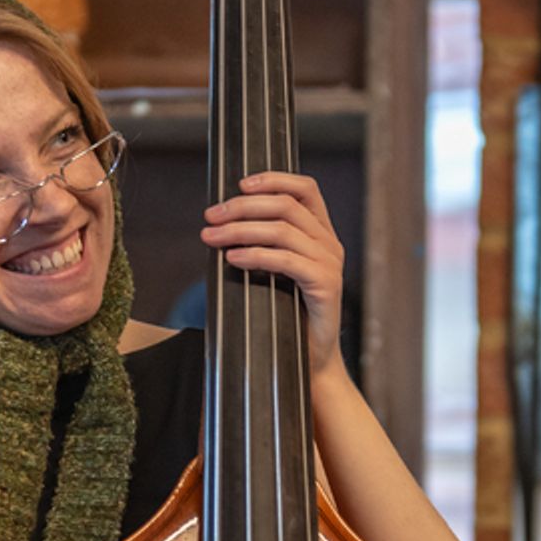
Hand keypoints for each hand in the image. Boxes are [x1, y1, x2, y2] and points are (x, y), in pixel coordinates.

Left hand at [200, 172, 345, 377]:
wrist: (311, 360)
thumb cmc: (287, 316)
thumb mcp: (275, 272)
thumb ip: (262, 245)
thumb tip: (221, 225)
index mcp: (320, 233)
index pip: (305, 189)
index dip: (273, 179)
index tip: (239, 185)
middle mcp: (329, 243)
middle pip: (286, 206)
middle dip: (242, 207)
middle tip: (211, 216)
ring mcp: (330, 263)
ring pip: (283, 230)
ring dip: (240, 230)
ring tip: (212, 238)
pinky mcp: (325, 286)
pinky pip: (287, 261)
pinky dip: (256, 256)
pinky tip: (232, 259)